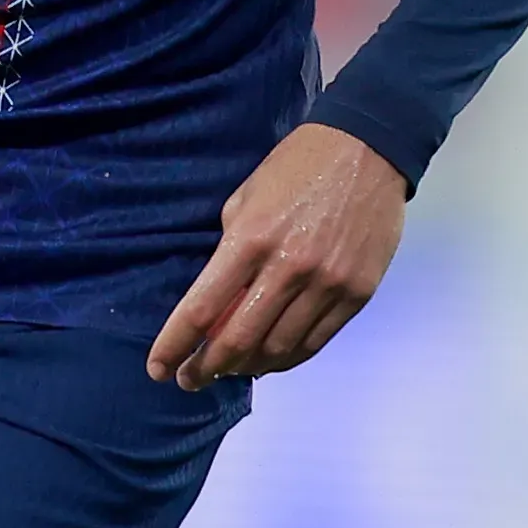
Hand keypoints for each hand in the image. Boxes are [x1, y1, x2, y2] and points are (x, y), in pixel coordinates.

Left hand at [146, 121, 404, 390]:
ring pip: (278, 349)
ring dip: (247, 369)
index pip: (201, 310)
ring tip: (228, 371)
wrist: (369, 148)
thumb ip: (229, 252)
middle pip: (238, 341)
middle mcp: (289, 267)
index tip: (158, 370)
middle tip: (191, 379)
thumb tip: (213, 303)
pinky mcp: (358, 293)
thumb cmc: (296, 168)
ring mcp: (327, 283)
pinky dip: (286, 359)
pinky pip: (315, 341)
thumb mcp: (245, 199)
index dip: (174, 346)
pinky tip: (268, 362)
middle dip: (206, 368)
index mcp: (250, 239)